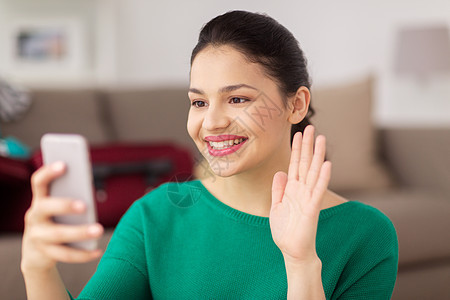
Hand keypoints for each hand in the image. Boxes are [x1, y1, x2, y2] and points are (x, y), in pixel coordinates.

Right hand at [21, 162, 103, 272]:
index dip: (49, 172)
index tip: (64, 164)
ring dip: (80, 232)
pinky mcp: (45, 253)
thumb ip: (71, 195)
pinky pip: (65, 255)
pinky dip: (83, 254)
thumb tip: (88, 187)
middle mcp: (34, 216)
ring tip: (99, 230)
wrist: (36, 252)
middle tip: (85, 205)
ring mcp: (37, 236)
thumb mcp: (59, 208)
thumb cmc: (56, 220)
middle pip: (46, 208)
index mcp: (40, 199)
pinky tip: (97, 250)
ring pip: (58, 234)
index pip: (38, 182)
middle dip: (65, 205)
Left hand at [269, 125, 331, 263]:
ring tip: (321, 138)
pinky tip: (327, 164)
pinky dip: (322, 177)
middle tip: (312, 127)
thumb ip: (278, 189)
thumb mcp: (276, 206)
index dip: (297, 149)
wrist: (292, 250)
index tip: (298, 133)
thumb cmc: (285, 231)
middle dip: (308, 146)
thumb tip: (280, 172)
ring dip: (318, 155)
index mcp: (292, 189)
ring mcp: (308, 198)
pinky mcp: (312, 208)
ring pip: (313, 172)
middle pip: (306, 163)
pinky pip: (318, 190)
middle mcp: (301, 190)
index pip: (295, 164)